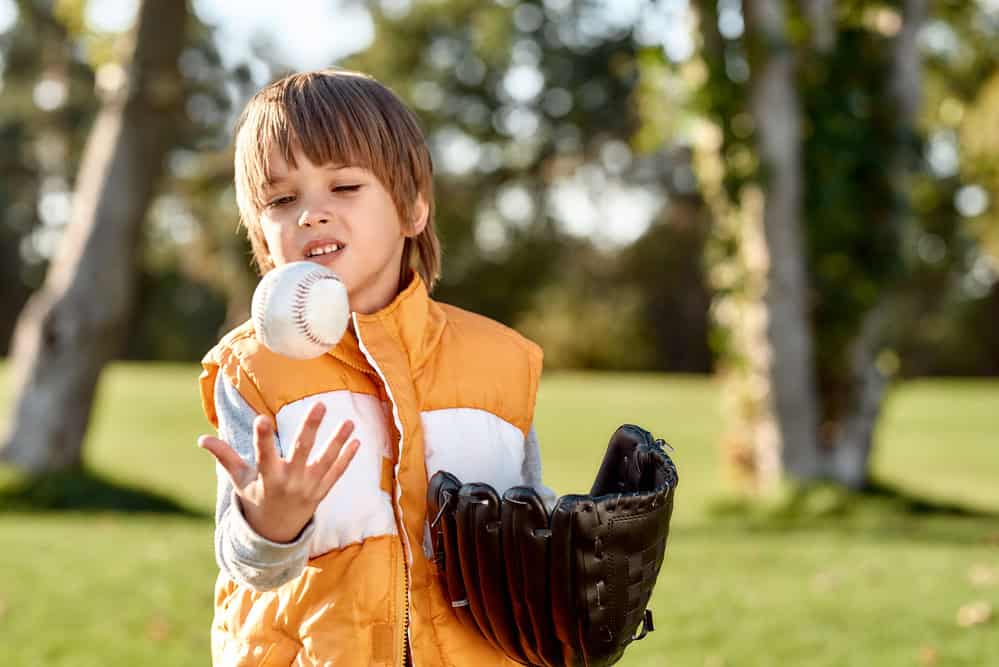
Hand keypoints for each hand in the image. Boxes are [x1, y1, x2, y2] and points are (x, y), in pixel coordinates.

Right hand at [198, 402, 359, 542]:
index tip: (261, 418)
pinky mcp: (322, 491)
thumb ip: (225, 457)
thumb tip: (201, 439)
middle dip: (311, 428)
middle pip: (302, 451)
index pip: (264, 455)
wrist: (275, 532)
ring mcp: (309, 488)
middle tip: (319, 404)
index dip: (261, 438)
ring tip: (349, 422)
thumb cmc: (255, 498)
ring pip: (326, 461)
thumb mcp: (240, 480)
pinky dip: (347, 458)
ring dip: (338, 441)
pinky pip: (337, 473)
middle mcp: (290, 482)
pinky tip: (357, 441)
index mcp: (267, 478)